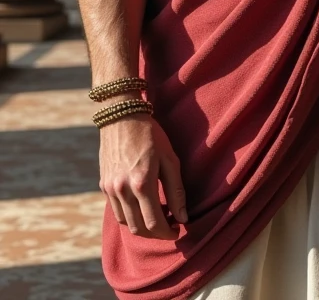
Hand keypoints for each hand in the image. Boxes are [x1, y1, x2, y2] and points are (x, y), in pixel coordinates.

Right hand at [99, 108, 186, 239]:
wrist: (122, 116)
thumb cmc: (150, 135)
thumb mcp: (170, 159)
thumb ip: (176, 191)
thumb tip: (183, 217)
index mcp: (142, 184)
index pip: (154, 224)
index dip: (167, 233)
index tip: (178, 230)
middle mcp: (122, 190)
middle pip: (138, 229)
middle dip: (155, 234)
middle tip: (168, 226)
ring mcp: (110, 189)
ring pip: (125, 223)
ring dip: (141, 226)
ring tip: (155, 217)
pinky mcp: (103, 184)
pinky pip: (116, 210)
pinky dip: (129, 215)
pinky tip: (141, 206)